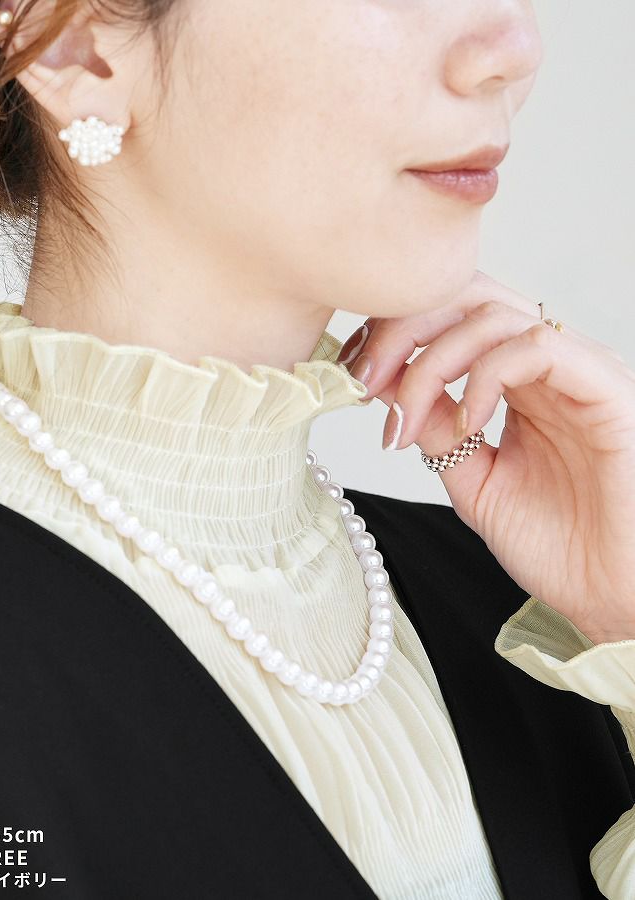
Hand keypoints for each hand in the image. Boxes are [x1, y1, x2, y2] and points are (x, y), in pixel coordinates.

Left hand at [339, 270, 634, 643]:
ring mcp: (578, 373)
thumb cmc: (560, 545)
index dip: (393, 333)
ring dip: (432, 357)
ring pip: (495, 315)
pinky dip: (486, 376)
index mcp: (515, 383)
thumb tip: (386, 385)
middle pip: (467, 297)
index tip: (352, 373)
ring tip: (406, 416)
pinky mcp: (606, 389)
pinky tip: (468, 424)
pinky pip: (538, 348)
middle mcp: (546, 367)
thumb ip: (437, 429)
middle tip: (364, 375)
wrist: (618, 595)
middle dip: (401, 328)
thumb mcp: (474, 479)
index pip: (450, 318)